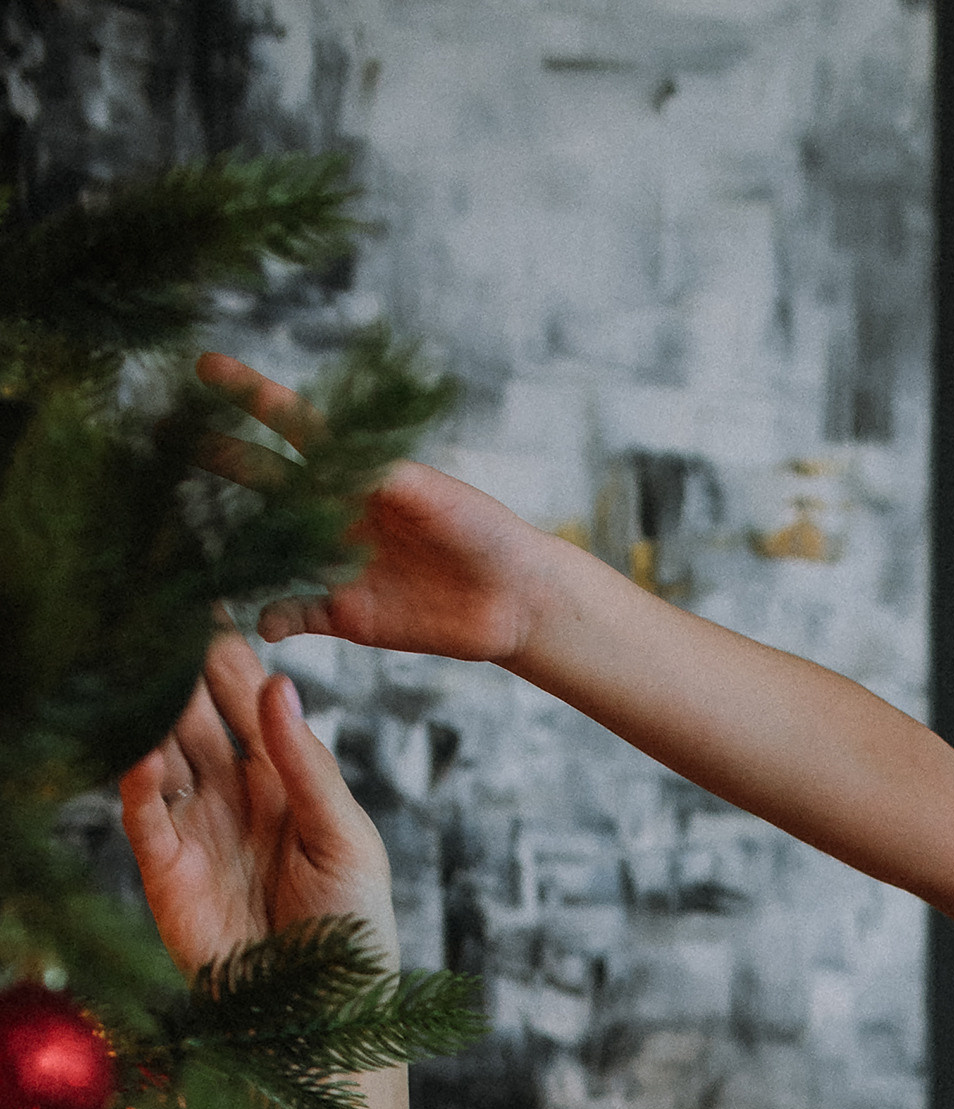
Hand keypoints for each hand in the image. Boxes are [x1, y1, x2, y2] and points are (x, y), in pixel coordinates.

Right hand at [120, 629, 396, 976]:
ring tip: (137, 663)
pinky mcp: (166, 869)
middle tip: (157, 615)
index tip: (209, 602)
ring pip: (162, 752)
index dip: (229, 655)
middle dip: (178, 668)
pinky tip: (142, 748)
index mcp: (285, 779)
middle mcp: (233, 794)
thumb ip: (309, 766)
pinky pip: (144, 813)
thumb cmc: (354, 933)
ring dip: (150, 710)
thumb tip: (278, 685)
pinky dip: (138, 779)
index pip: (249, 701)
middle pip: (196, 714)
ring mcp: (196, 827)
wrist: (327, 1019)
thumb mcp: (346, 840)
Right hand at [196, 354, 555, 664]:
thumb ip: (385, 479)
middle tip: (166, 441)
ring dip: (233, 543)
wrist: (514, 598)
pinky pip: (297, 614)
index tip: (202, 367)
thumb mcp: (436, 496)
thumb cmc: (482, 530)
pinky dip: (275, 618)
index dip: (249, 394)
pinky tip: (261, 621)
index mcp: (356, 470)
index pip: (292, 424)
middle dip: (218, 459)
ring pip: (271, 548)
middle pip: (264, 480)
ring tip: (188, 537)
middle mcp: (337, 512)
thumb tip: (338, 462)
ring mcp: (338, 562)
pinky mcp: (348, 613)